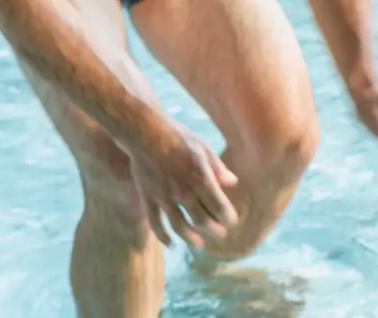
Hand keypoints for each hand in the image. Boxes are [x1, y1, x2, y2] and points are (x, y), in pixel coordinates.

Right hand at [125, 117, 238, 248]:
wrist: (145, 132)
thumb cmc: (178, 137)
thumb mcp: (203, 148)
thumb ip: (218, 168)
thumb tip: (232, 183)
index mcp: (200, 178)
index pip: (218, 206)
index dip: (227, 217)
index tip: (232, 222)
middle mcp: (183, 192)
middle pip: (201, 220)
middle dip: (214, 230)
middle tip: (221, 234)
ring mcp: (164, 197)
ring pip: (180, 226)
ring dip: (191, 239)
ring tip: (199, 245)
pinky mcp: (148, 198)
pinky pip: (156, 223)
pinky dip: (164, 236)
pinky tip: (171, 244)